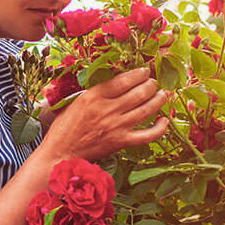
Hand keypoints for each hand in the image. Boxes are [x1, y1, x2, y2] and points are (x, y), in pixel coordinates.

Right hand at [39, 66, 168, 161]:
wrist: (60, 153)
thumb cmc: (64, 128)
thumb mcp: (76, 102)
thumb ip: (95, 92)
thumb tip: (116, 83)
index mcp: (94, 96)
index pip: (123, 80)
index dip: (138, 74)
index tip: (145, 71)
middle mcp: (107, 110)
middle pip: (139, 92)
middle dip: (151, 84)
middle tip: (154, 82)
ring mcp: (116, 127)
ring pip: (146, 109)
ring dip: (159, 99)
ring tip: (164, 94)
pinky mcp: (121, 143)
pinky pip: (147, 135)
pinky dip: (160, 128)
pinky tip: (164, 121)